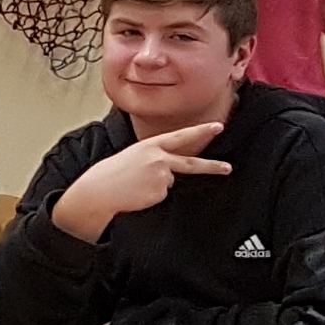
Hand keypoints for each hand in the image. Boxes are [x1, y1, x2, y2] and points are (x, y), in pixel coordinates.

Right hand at [52, 119, 228, 239]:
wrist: (97, 192)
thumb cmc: (108, 176)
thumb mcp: (130, 158)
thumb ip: (152, 159)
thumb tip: (168, 174)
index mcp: (149, 146)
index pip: (180, 136)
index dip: (201, 131)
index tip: (218, 126)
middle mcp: (158, 158)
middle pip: (191, 163)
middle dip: (212, 166)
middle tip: (227, 168)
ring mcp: (161, 175)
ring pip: (168, 183)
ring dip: (155, 187)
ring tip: (135, 187)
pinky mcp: (160, 192)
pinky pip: (162, 196)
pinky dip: (151, 197)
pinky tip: (138, 195)